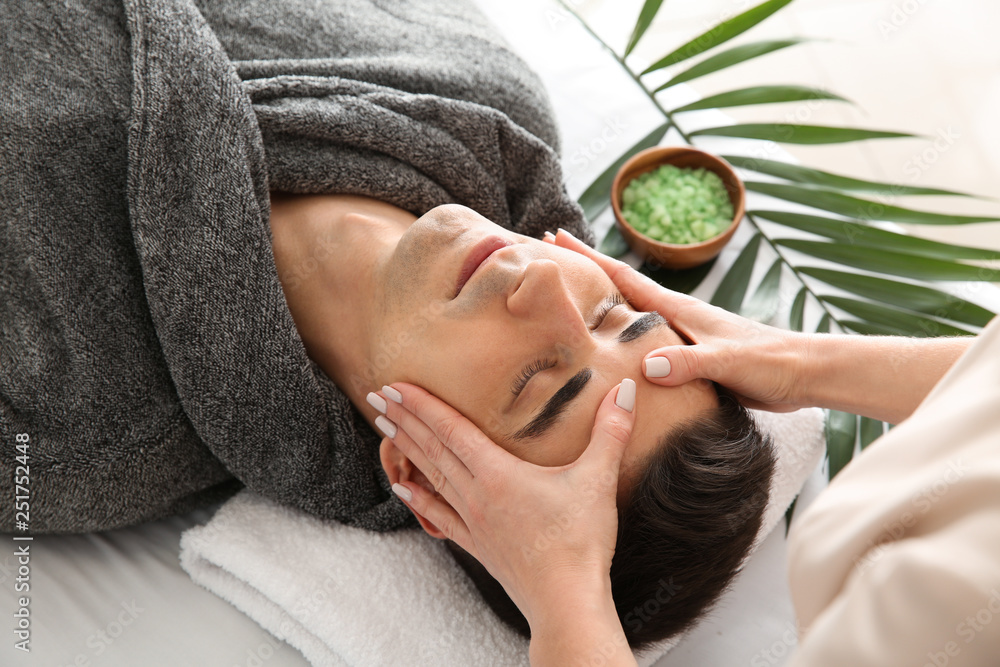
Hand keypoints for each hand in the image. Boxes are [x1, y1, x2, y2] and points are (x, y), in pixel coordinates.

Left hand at [372, 379, 635, 628]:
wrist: (565, 602)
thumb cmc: (580, 542)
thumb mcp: (597, 479)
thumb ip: (611, 431)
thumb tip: (627, 388)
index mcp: (497, 474)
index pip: (450, 429)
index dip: (421, 405)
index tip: (394, 384)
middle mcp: (476, 495)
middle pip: (431, 450)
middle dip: (403, 420)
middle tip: (375, 396)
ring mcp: (473, 522)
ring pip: (430, 478)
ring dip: (405, 452)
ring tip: (383, 430)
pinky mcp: (478, 545)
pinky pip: (439, 517)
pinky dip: (418, 501)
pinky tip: (402, 492)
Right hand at [545, 229, 805, 411]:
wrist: (801, 373)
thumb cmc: (769, 362)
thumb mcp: (728, 362)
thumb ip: (691, 363)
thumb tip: (649, 365)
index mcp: (678, 309)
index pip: (622, 276)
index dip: (587, 257)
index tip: (553, 237)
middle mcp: (673, 316)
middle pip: (618, 287)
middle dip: (582, 272)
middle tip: (546, 259)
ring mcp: (679, 334)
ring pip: (627, 314)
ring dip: (597, 304)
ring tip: (565, 301)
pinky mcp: (687, 357)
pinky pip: (640, 342)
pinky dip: (617, 336)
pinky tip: (607, 348)